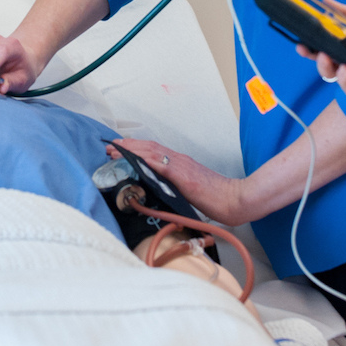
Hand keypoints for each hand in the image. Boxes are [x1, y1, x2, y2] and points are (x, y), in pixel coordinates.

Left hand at [105, 138, 252, 225]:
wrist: (235, 199)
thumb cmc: (217, 197)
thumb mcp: (190, 190)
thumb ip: (175, 187)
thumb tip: (158, 190)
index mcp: (180, 164)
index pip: (153, 151)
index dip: (135, 148)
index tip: (119, 148)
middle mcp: (179, 161)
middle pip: (149, 148)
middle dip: (128, 146)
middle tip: (110, 147)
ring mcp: (182, 167)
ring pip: (152, 153)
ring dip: (131, 151)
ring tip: (115, 151)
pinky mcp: (185, 177)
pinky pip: (163, 166)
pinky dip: (147, 160)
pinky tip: (135, 159)